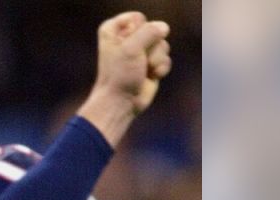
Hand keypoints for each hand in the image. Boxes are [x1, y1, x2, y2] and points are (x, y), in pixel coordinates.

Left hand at [78, 11, 172, 147]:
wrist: (121, 102)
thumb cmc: (119, 75)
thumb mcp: (131, 48)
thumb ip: (149, 32)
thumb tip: (164, 27)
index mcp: (113, 30)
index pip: (138, 18)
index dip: (138, 34)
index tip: (127, 48)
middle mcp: (126, 38)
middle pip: (154, 30)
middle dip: (151, 47)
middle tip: (138, 61)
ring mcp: (140, 51)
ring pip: (162, 44)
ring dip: (156, 59)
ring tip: (144, 69)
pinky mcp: (150, 63)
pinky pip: (166, 57)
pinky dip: (161, 68)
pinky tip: (151, 76)